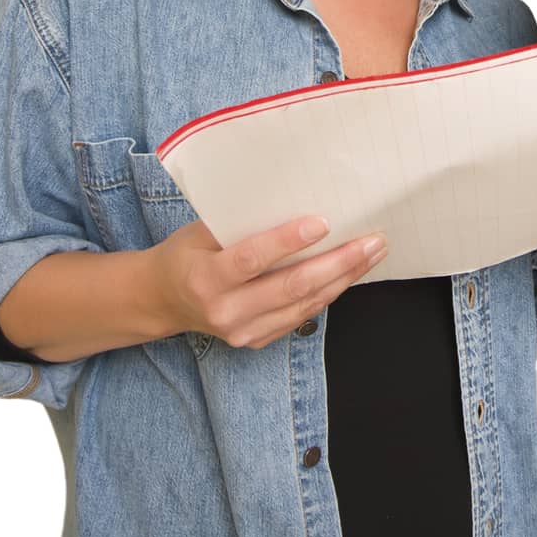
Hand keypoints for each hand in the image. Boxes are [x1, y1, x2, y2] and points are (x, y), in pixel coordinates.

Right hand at [150, 216, 385, 348]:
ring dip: (344, 278)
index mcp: (205, 278)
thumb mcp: (201, 231)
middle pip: (291, 286)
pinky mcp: (256, 341)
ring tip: (372, 253)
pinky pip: (301, 316)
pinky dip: (329, 293)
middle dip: (338, 262)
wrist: (164, 301)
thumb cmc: (187, 255)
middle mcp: (225, 311)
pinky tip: (350, 273)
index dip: (288, 241)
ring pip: (304, 304)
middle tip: (371, 241)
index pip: (253, 259)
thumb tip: (294, 195)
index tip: (323, 222)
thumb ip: (241, 221)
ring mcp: (242, 332)